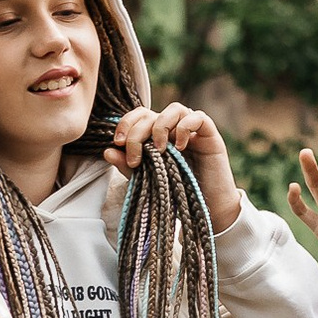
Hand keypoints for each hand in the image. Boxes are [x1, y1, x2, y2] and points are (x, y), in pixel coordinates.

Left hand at [109, 104, 243, 232]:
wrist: (208, 209)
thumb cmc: (178, 192)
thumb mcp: (147, 179)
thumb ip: (128, 165)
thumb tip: (106, 151)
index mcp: (157, 135)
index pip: (139, 116)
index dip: (126, 123)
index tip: (117, 144)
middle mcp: (174, 129)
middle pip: (152, 113)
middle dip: (137, 132)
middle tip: (135, 156)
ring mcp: (193, 131)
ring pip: (175, 108)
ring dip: (160, 127)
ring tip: (158, 150)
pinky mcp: (211, 135)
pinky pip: (198, 117)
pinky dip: (185, 128)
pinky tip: (179, 148)